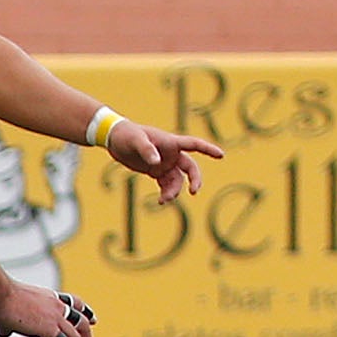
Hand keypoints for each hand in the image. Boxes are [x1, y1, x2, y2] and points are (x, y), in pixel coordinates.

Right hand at [0, 282, 92, 336]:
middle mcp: (57, 306)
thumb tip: (4, 330)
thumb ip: (9, 322)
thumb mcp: (7, 310)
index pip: (75, 303)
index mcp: (49, 298)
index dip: (86, 313)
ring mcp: (56, 317)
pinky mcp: (50, 329)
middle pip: (83, 321)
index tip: (94, 321)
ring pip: (78, 336)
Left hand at [105, 121, 223, 205]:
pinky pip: (166, 184)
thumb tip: (156, 163)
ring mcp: (165, 163)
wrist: (115, 140)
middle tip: (193, 191)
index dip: (208, 149)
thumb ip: (147, 150)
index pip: (194, 144)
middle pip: (191, 167)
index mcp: (171, 142)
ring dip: (174, 191)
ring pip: (178, 180)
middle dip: (195, 179)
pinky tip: (161, 201)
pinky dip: (166, 193)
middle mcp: (171, 153)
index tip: (221, 155)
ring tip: (163, 200)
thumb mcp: (136, 140)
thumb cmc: (127, 135)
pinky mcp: (156, 171)